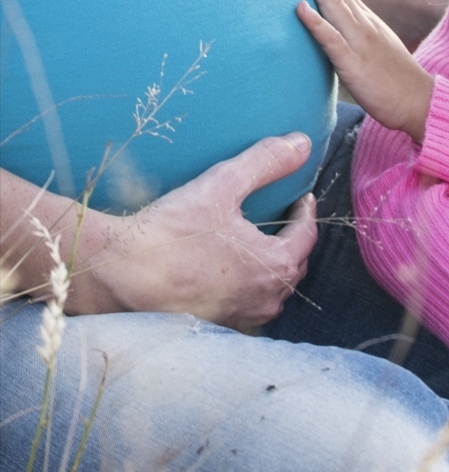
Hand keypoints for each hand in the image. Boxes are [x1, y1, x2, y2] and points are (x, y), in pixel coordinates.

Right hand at [87, 134, 318, 331]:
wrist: (119, 274)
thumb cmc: (172, 232)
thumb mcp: (222, 185)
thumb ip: (265, 162)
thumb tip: (302, 143)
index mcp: (276, 266)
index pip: (306, 236)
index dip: (305, 213)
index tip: (301, 198)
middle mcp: (266, 299)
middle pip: (293, 266)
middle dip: (293, 241)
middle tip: (283, 219)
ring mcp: (242, 318)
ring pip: (272, 291)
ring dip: (272, 268)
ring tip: (259, 246)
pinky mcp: (217, 327)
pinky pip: (246, 307)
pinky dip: (247, 289)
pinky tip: (230, 275)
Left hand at [292, 0, 434, 140]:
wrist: (421, 103)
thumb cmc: (395, 82)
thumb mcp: (372, 50)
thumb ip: (354, 34)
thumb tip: (333, 27)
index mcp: (364, 21)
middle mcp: (362, 24)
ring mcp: (359, 42)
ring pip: (332, 2)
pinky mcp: (354, 65)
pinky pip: (332, 41)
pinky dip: (316, 23)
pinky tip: (299, 8)